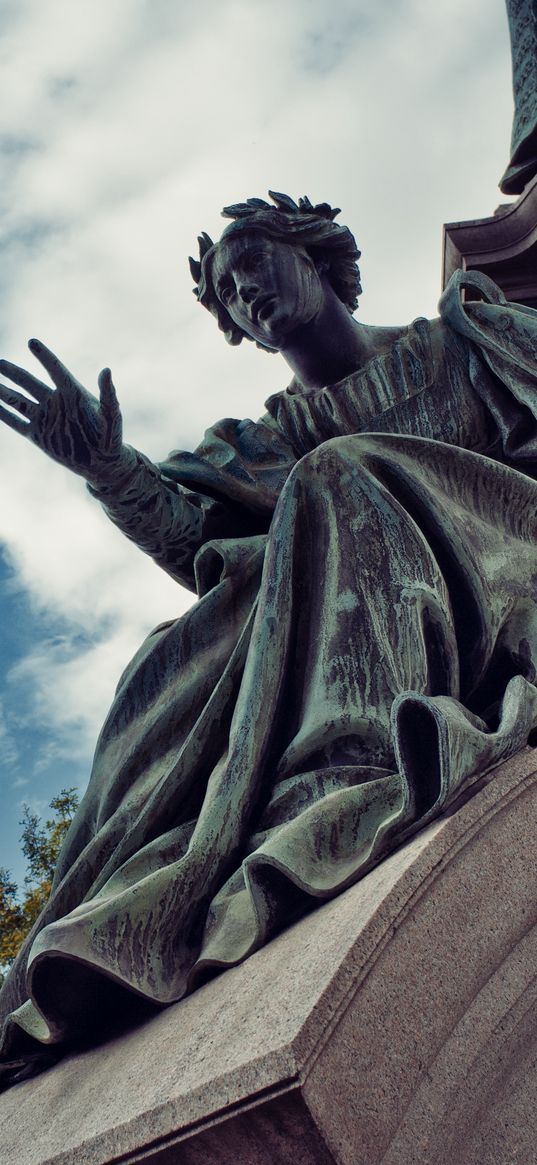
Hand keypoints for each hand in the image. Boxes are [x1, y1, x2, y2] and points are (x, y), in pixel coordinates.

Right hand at [0, 338, 123, 481]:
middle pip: (29, 383)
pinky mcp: (38, 435)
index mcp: (72, 394)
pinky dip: (4, 414)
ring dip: (4, 392)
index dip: (44, 357)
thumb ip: (108, 396)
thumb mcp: (111, 418)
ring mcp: (45, 418)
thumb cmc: (111, 439)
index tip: (32, 342)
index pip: (55, 370)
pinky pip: (17, 422)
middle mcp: (55, 402)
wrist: (102, 463)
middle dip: (13, 373)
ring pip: (19, 401)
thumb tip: (106, 370)